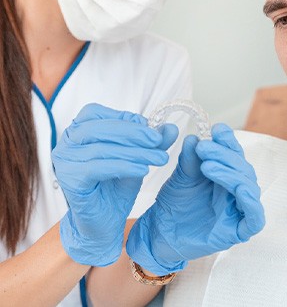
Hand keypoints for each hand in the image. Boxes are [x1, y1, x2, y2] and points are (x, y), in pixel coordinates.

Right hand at [51, 103, 177, 266]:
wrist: (103, 224)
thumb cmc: (115, 187)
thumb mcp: (137, 158)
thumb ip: (152, 142)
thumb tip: (171, 128)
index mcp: (78, 130)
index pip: (98, 113)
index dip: (126, 119)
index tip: (152, 130)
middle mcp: (66, 142)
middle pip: (100, 128)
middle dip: (134, 133)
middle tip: (158, 141)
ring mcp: (64, 161)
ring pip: (102, 148)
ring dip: (135, 152)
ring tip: (159, 158)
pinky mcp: (69, 180)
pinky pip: (98, 168)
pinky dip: (124, 166)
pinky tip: (143, 170)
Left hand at [126, 123, 264, 274]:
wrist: (160, 234)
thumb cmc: (174, 204)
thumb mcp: (181, 177)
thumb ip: (190, 159)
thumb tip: (193, 138)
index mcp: (226, 175)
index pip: (234, 154)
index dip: (229, 141)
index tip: (216, 129)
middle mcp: (236, 191)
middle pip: (242, 168)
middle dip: (224, 155)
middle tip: (203, 147)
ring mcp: (238, 211)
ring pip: (249, 187)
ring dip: (231, 173)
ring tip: (207, 165)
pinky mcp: (238, 231)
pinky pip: (255, 218)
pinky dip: (251, 203)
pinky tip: (240, 189)